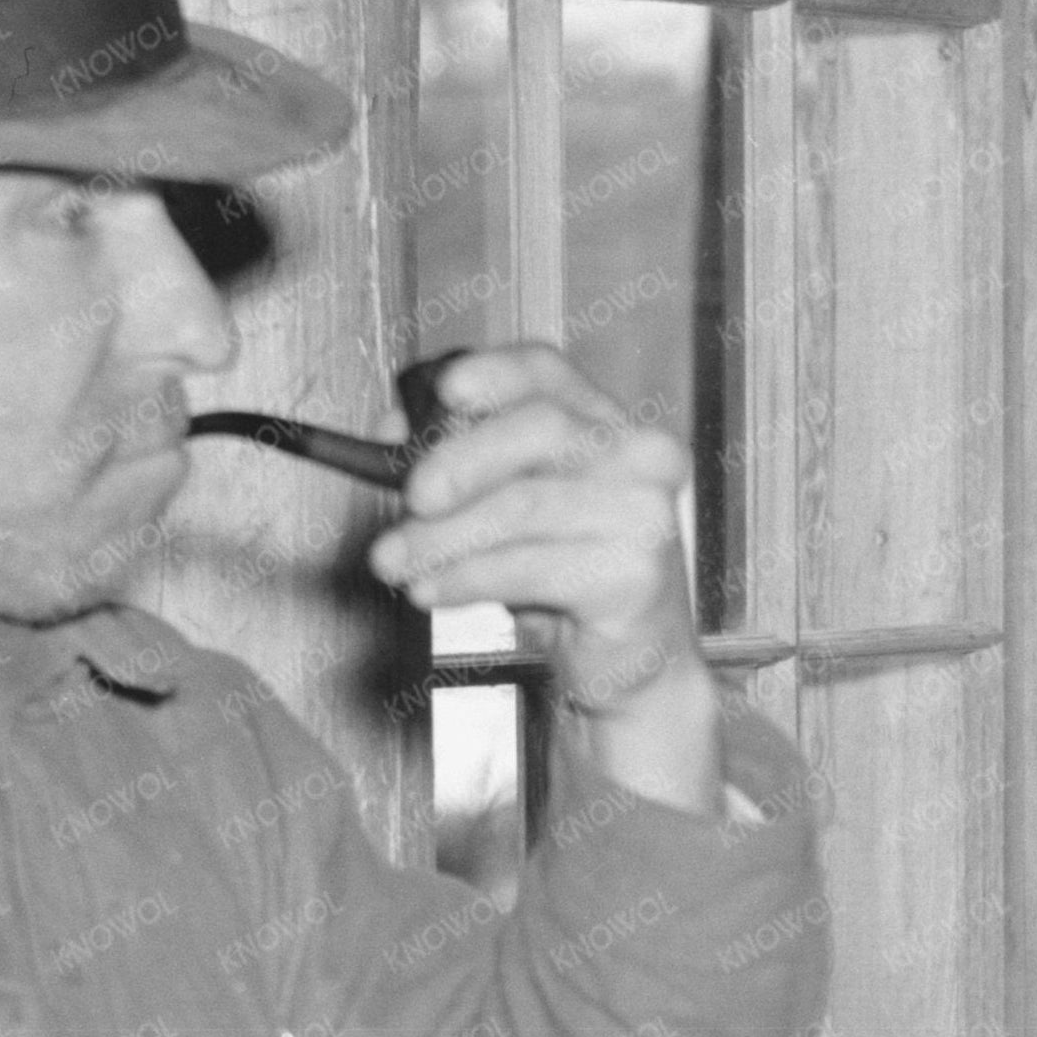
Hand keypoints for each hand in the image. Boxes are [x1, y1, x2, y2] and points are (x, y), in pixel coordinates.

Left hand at [370, 342, 720, 810]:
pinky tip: (431, 591)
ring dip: (443, 537)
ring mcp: (646, 515)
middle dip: (458, 462)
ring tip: (394, 562)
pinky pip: (530, 567)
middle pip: (539, 430)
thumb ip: (458, 462)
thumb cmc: (568, 579)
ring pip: (523, 505)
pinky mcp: (634, 576)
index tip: (442, 392)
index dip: (494, 373)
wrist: (633, 664)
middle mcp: (641, 458)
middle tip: (407, 500)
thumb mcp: (509, 510)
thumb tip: (390, 430)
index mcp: (609, 425)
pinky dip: (466, 579)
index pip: (550, 372)